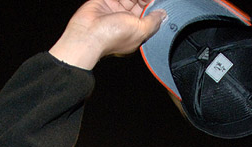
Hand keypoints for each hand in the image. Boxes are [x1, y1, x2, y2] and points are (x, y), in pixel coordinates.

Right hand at [49, 0, 165, 69]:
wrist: (87, 34)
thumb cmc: (112, 37)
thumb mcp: (141, 30)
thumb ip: (153, 22)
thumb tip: (163, 15)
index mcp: (136, 33)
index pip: (148, 17)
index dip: (153, 7)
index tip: (159, 1)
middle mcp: (126, 22)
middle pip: (140, 5)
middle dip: (145, 0)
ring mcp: (116, 11)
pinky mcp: (106, 1)